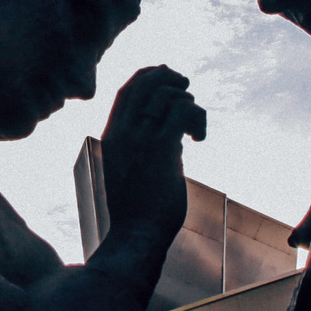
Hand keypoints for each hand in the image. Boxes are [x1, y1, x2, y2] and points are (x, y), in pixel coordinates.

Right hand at [98, 65, 205, 252]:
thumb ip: (147, 147)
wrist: (136, 236)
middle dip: (169, 77)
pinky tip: (198, 139)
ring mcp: (140, 140)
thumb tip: (175, 131)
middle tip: (187, 87)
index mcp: (112, 137)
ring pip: (167, 95)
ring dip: (188, 102)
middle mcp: (123, 133)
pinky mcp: (161, 149)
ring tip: (195, 127)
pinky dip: (197, 118)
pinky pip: (183, 112)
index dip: (147, 75)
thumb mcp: (132, 172)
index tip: (166, 74)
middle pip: (145, 84)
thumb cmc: (138, 211)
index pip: (126, 91)